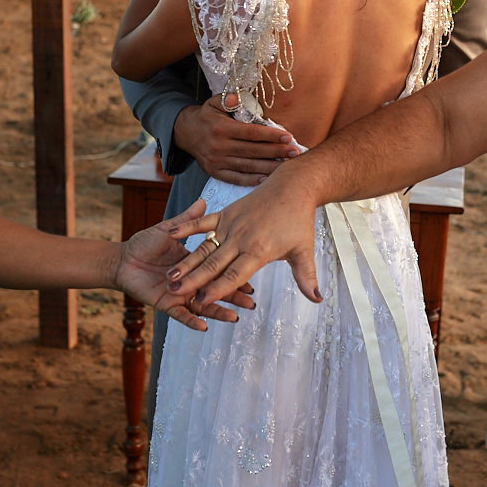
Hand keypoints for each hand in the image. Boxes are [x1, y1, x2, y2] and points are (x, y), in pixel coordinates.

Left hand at [116, 199, 255, 330]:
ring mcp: (179, 294)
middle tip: (251, 302)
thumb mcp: (168, 230)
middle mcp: (190, 281)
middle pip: (216, 290)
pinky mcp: (166, 304)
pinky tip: (204, 326)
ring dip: (218, 312)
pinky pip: (180, 315)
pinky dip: (192, 320)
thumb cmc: (144, 244)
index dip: (234, 275)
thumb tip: (202, 201)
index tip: (252, 278)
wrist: (123, 258)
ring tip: (234, 317)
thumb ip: (187, 219)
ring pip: (202, 306)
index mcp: (195, 264)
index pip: (219, 270)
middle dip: (234, 297)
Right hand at [162, 169, 320, 307]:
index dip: (217, 289)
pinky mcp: (226, 213)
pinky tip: (171, 234)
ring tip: (170, 275)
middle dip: (193, 280)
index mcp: (259, 250)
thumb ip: (307, 278)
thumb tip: (317, 300)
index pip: (235, 275)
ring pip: (205, 247)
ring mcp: (231, 225)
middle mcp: (242, 238)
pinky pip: (204, 221)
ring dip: (186, 261)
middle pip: (214, 264)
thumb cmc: (298, 219)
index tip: (201, 301)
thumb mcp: (304, 250)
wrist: (293, 185)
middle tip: (175, 292)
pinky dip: (187, 227)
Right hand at [174, 94, 299, 185]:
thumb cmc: (206, 117)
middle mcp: (219, 146)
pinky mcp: (215, 172)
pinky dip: (252, 180)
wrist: (185, 133)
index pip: (251, 133)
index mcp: (221, 128)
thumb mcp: (212, 103)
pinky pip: (236, 178)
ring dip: (269, 167)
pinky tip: (266, 179)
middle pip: (253, 151)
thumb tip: (236, 98)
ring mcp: (217, 161)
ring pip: (247, 166)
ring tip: (287, 166)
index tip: (288, 137)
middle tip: (295, 152)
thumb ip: (226, 99)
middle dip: (276, 152)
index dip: (271, 135)